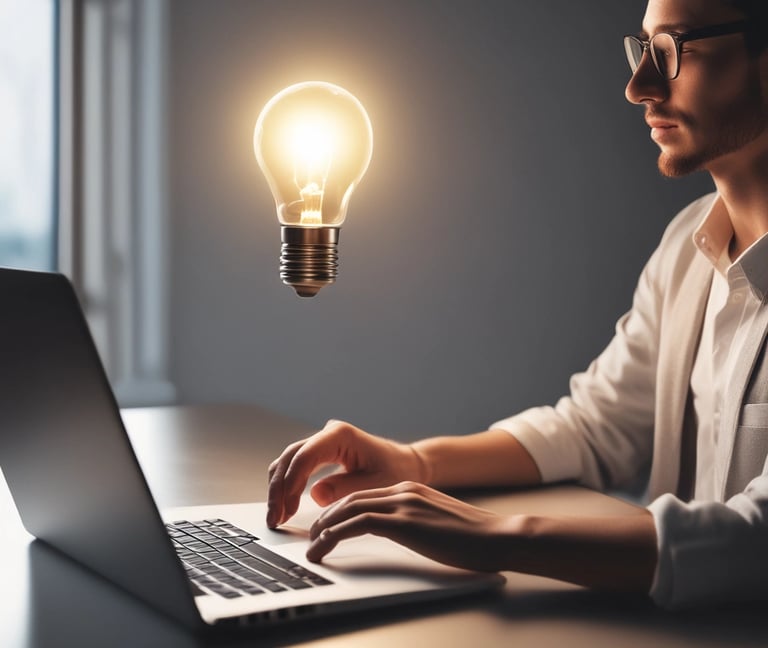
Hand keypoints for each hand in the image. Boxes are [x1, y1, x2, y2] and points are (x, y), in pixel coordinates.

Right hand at [267, 420, 426, 527]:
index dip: (291, 483)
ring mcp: (322, 442)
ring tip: (277, 517)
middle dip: (279, 489)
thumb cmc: (395, 470)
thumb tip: (315, 495)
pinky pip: (296, 467)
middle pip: (291, 458)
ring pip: (288, 461)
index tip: (286, 509)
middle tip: (274, 518)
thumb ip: (345, 489)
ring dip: (279, 488)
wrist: (405, 464)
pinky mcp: (321, 453)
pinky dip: (287, 486)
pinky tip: (285, 506)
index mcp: (341, 435)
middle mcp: (328, 434)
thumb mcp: (375, 484)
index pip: (305, 456)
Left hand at [306, 481, 512, 571]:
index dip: (339, 510)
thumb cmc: (473, 537)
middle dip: (325, 518)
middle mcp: (402, 491)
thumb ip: (415, 521)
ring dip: (324, 529)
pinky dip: (335, 535)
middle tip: (311, 536)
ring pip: (349, 509)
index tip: (325, 525)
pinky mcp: (404, 523)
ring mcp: (403, 504)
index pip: (363, 495)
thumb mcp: (436, 522)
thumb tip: (399, 533)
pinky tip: (325, 547)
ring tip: (312, 547)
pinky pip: (359, 524)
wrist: (497, 536)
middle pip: (350, 499)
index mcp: (409, 489)